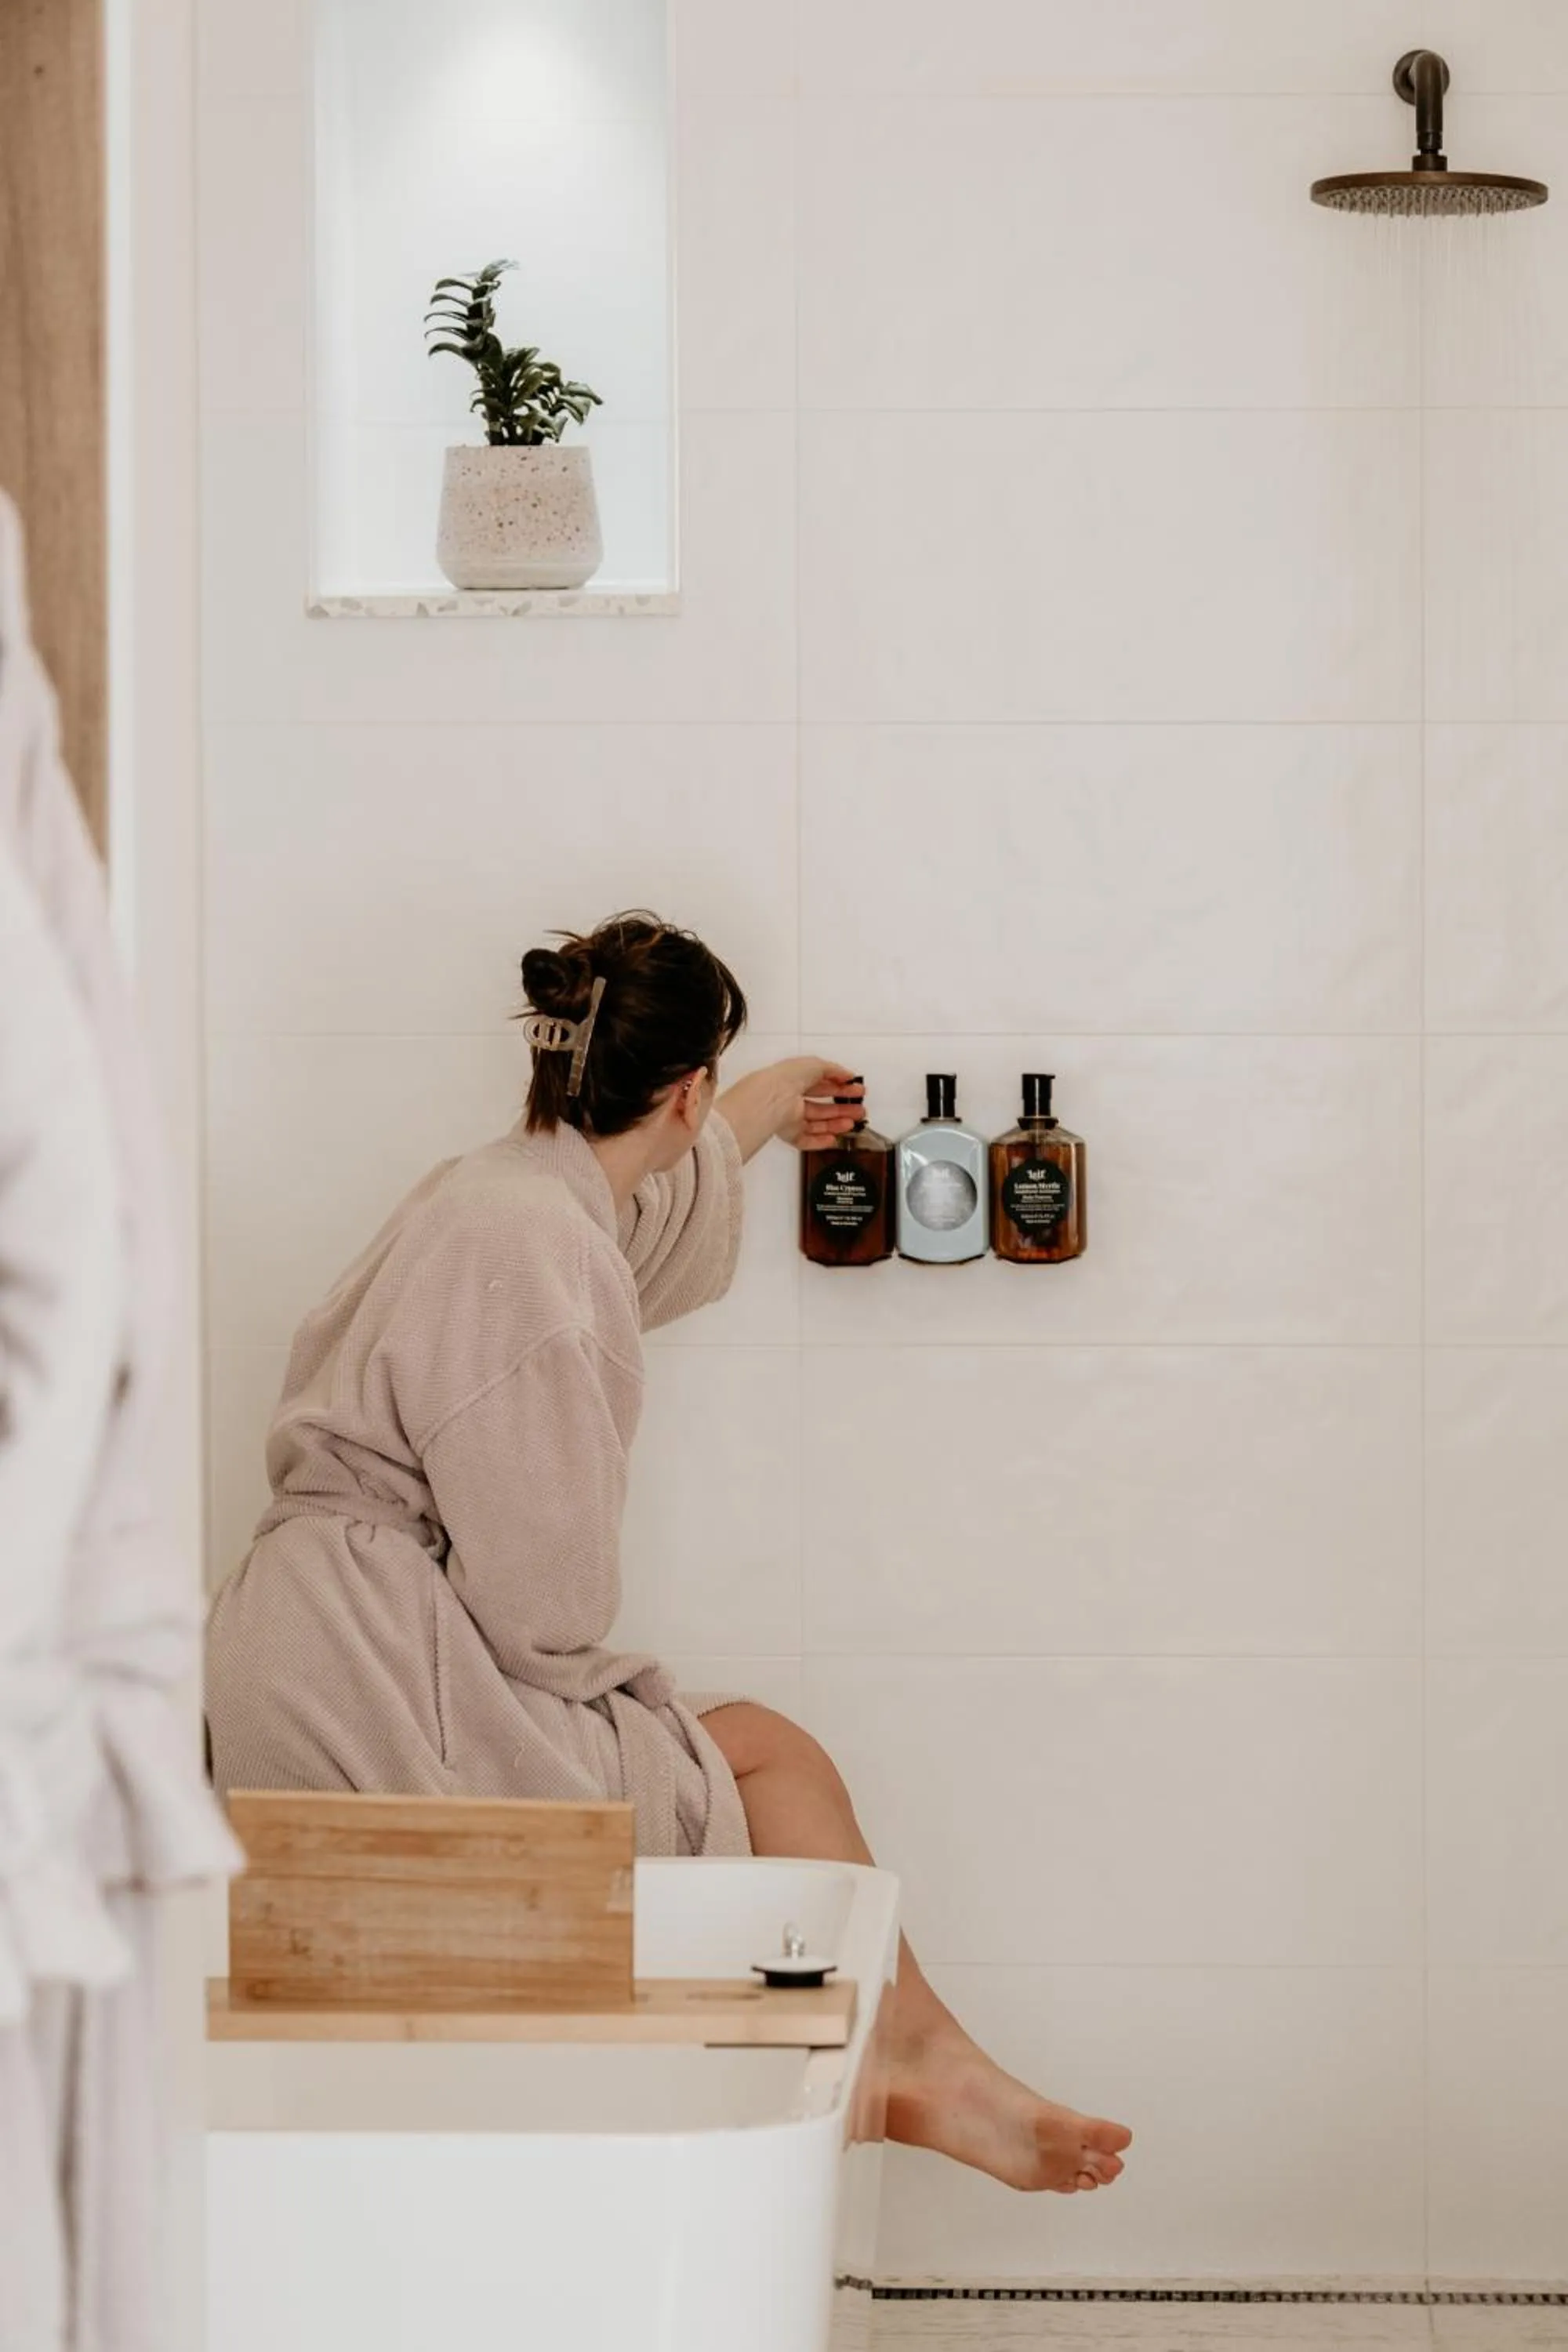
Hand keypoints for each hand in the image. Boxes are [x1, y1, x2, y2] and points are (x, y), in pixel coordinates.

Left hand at [716, 1060, 864, 1163]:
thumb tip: (847, 1075)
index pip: (822, 1086)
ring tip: (852, 1123)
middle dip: (842, 1109)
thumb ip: (834, 1070)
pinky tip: (834, 1138)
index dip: (841, 1089)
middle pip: (821, 1108)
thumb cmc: (789, 1077)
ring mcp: (790, 1118)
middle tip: (859, 1110)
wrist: (773, 1097)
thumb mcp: (817, 1065)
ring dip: (836, 1124)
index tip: (857, 1092)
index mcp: (797, 1081)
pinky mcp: (788, 1133)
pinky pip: (805, 1140)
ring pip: (817, 1124)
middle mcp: (793, 1100)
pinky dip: (820, 1141)